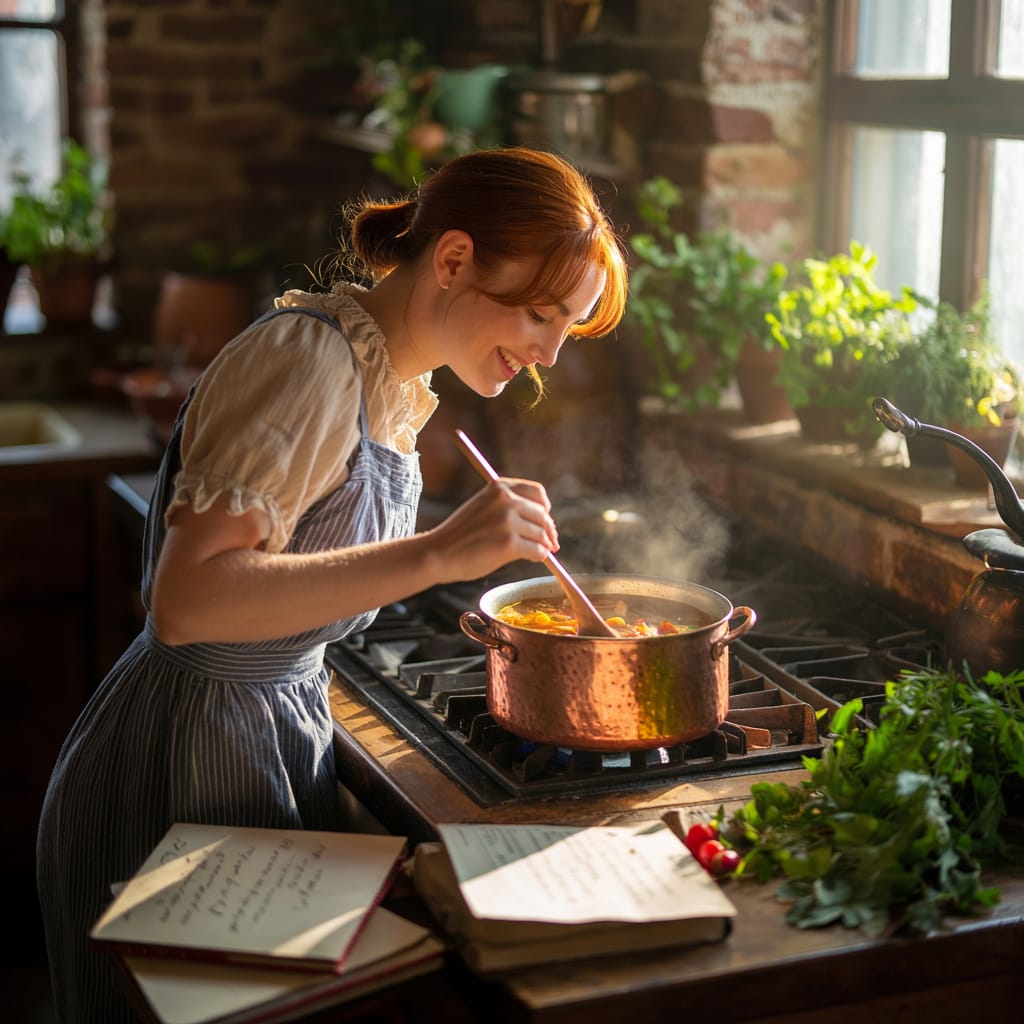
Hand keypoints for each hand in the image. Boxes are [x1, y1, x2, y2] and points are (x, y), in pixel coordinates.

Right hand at [427, 478, 558, 582]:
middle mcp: (506, 500)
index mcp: (499, 487)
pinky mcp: (509, 544)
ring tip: (537, 553)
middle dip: (548, 531)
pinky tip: (532, 558)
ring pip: (541, 534)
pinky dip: (539, 556)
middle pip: (543, 515)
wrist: (438, 553)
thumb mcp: (483, 507)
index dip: (544, 508)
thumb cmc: (460, 535)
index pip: (537, 492)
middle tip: (552, 544)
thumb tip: (543, 521)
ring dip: (543, 546)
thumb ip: (507, 507)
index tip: (545, 520)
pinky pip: (538, 550)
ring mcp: (508, 521)